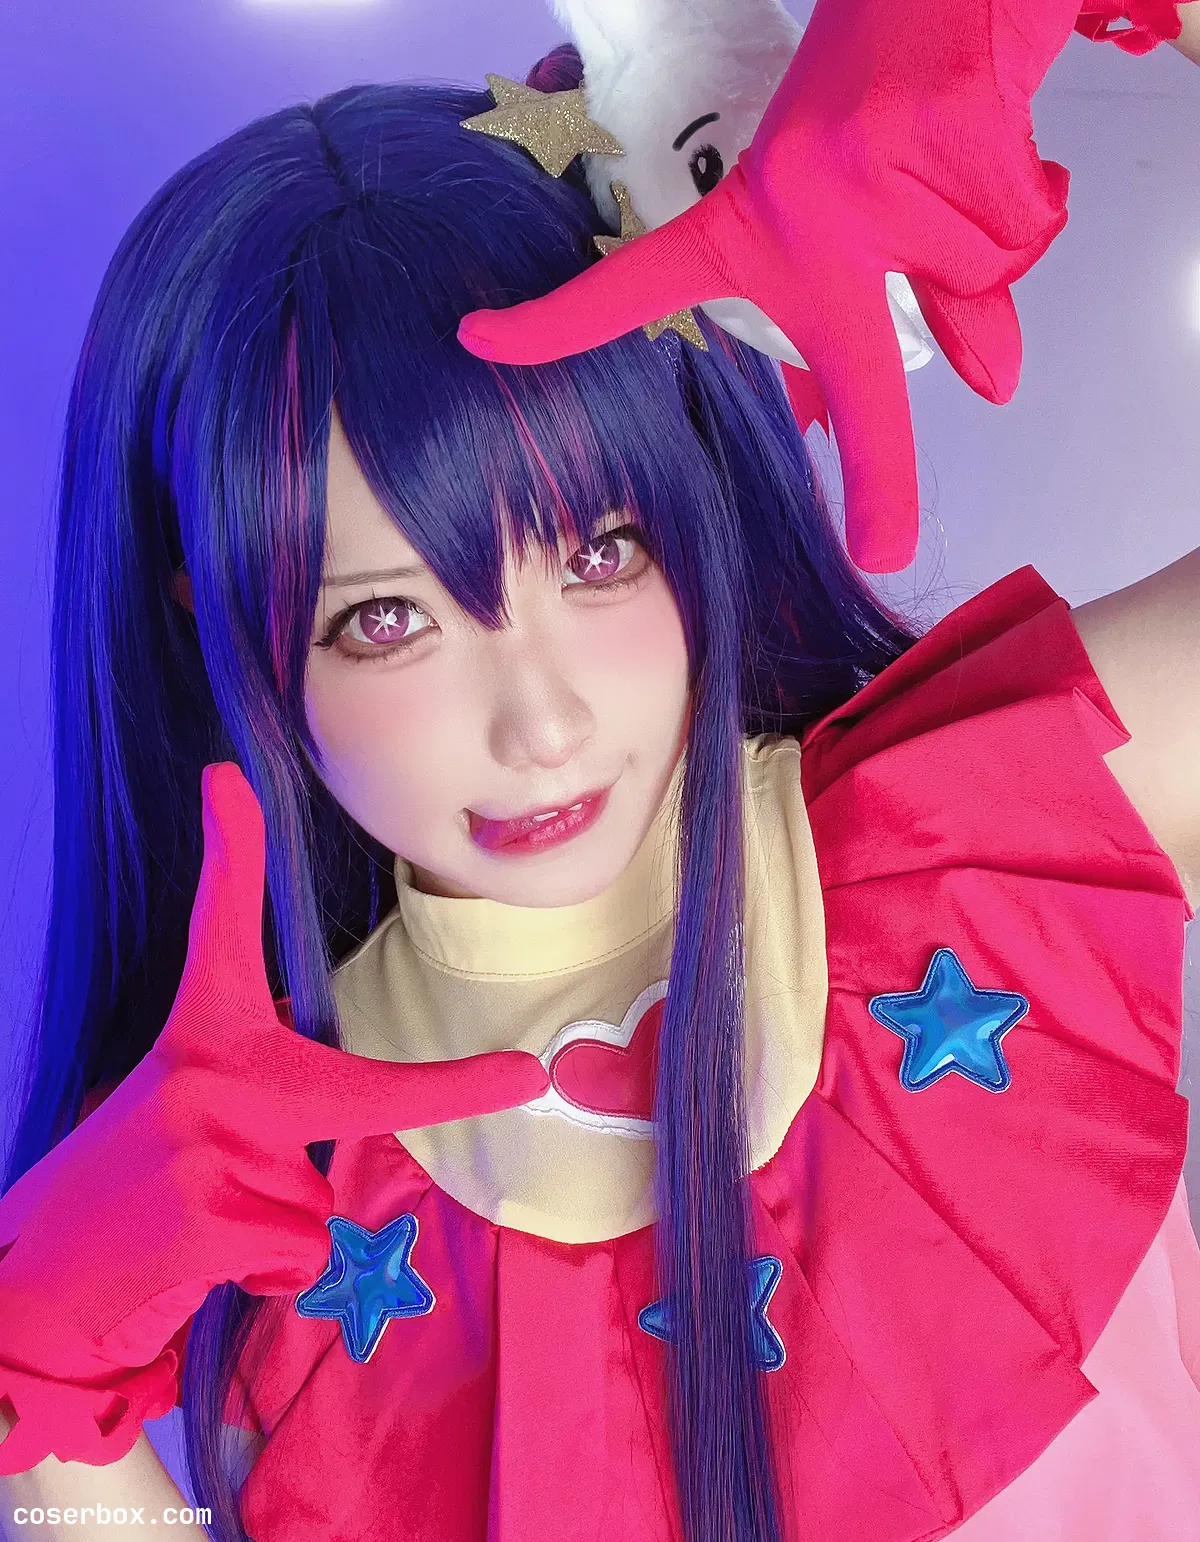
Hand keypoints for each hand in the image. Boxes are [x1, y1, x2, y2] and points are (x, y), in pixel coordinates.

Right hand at [0, 763, 548, 1474]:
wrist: (43, 1282)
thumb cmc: (140, 1190)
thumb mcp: (196, 1113)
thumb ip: (265, 1094)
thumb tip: (334, 1086)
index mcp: (200, 1034)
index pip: (218, 930)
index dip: (229, 853)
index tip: (224, 777)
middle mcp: (200, 1072)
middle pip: (365, 1092)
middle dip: (457, 1090)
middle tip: (529, 1074)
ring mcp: (202, 1141)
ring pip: (320, 1200)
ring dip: (284, 1227)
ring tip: (206, 1223)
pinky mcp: (205, 1217)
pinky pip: (299, 1253)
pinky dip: (268, 1272)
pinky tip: (200, 1263)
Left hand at [459, 0, 1085, 572]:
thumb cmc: (893, 90)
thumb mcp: (880, 214)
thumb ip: (930, 305)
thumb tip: (995, 385)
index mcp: (754, 222)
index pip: (642, 282)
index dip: (564, 321)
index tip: (479, 339)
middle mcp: (799, 205)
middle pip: (870, 376)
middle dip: (882, 482)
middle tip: (885, 558)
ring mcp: (868, 175)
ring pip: (975, 279)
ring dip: (996, 229)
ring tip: (963, 146)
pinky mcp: (946, 135)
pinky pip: (1019, 230)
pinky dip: (1035, 194)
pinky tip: (994, 123)